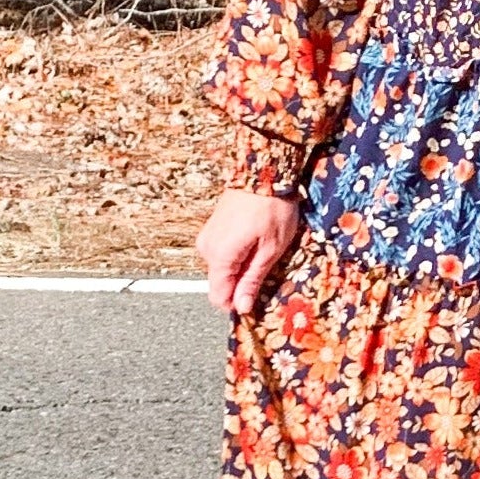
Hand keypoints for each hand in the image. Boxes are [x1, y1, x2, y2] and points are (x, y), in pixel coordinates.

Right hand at [194, 188, 301, 316]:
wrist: (264, 171)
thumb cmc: (273, 208)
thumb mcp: (271, 249)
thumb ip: (253, 279)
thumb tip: (243, 307)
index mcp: (220, 257)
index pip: (219, 298)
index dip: (238, 302)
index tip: (257, 297)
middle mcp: (206, 249)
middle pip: (221, 283)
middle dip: (241, 283)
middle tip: (266, 264)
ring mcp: (207, 238)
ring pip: (222, 269)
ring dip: (240, 267)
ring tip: (262, 249)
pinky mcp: (211, 230)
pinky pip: (221, 254)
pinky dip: (236, 255)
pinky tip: (253, 241)